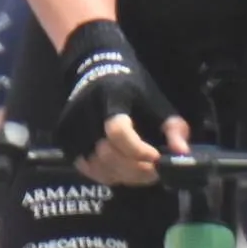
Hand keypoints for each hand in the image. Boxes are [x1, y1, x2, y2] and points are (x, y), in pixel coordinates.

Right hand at [53, 20, 177, 184]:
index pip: (118, 131)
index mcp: (111, 99)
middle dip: (135, 169)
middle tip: (155, 172)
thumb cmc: (132, 89)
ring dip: (122, 175)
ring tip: (142, 173)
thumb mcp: (157, 102)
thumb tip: (182, 153)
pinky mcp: (64, 139)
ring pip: (95, 165)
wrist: (97, 71)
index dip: (137, 150)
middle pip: (107, 154)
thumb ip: (173, 128)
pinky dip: (105, 175)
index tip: (156, 157)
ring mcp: (72, 128)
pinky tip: (123, 172)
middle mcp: (86, 114)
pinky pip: (85, 167)